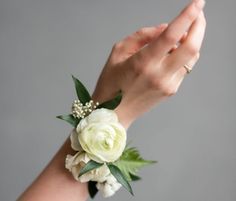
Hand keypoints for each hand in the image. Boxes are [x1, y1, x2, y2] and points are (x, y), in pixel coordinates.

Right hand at [93, 0, 205, 127]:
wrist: (114, 113)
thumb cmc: (111, 84)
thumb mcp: (118, 52)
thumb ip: (142, 36)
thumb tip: (165, 29)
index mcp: (143, 63)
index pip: (171, 35)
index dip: (187, 16)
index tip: (197, 3)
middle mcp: (159, 75)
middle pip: (191, 47)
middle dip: (199, 26)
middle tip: (198, 15)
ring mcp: (168, 85)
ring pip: (191, 57)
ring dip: (191, 41)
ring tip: (179, 36)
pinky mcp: (171, 91)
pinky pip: (184, 68)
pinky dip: (182, 56)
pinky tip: (171, 54)